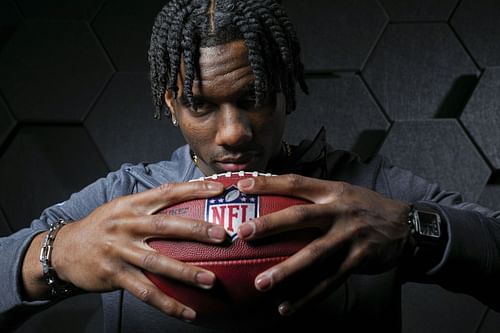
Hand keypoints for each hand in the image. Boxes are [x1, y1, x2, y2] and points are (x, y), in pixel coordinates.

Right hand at [47, 181, 225, 320]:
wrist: (64, 249)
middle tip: (222, 235)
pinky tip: (188, 312)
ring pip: (157, 263)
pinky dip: (168, 304)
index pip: (167, 192)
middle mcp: (126, 225)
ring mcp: (119, 250)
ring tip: (211, 280)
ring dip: (186, 273)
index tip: (219, 189)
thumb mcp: (122, 208)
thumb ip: (150, 206)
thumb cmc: (102, 226)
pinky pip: (145, 292)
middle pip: (165, 226)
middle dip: (196, 230)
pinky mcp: (114, 275)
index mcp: (131, 205)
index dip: (194, 189)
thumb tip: (187, 201)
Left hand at [236, 174, 410, 315]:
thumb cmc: (367, 207)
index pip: (296, 182)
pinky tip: (286, 307)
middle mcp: (339, 212)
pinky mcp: (358, 261)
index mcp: (332, 192)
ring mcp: (349, 237)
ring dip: (286, 271)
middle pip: (300, 216)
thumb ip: (316, 194)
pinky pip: (328, 281)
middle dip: (270, 224)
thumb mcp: (344, 191)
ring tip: (261, 283)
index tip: (242, 185)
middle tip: (243, 233)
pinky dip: (307, 296)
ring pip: (313, 255)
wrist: (407, 227)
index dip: (269, 183)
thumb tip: (279, 195)